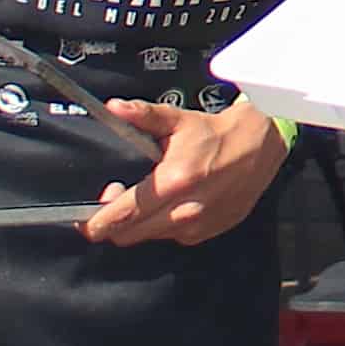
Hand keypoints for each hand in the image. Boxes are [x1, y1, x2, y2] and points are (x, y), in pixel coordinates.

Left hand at [87, 100, 290, 245]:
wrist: (261, 145)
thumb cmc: (217, 133)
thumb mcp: (177, 120)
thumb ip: (141, 116)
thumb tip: (113, 108)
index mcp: (172, 182)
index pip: (122, 216)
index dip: (95, 223)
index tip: (83, 220)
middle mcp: (184, 211)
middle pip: (129, 235)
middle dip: (114, 223)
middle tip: (115, 198)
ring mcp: (198, 226)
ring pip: (150, 237)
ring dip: (140, 224)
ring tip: (147, 197)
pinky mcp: (208, 233)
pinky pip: (173, 237)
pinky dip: (164, 225)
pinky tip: (172, 203)